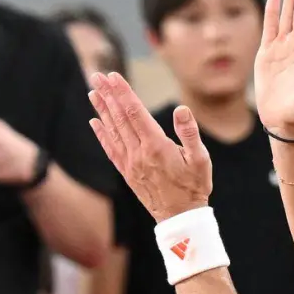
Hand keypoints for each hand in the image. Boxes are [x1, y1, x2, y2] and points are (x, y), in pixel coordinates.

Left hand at [88, 71, 212, 221]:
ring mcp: (130, 164)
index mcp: (156, 146)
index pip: (135, 112)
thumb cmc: (194, 186)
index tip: (113, 76)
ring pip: (113, 131)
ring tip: (92, 92)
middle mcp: (139, 153)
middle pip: (119, 118)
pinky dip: (101, 135)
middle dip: (108, 95)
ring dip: (102, 110)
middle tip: (97, 76)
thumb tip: (181, 109)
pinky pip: (111, 150)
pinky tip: (94, 123)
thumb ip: (190, 133)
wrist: (180, 218)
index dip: (123, 92)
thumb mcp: (201, 159)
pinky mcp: (127, 173)